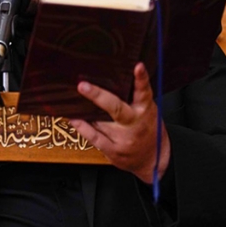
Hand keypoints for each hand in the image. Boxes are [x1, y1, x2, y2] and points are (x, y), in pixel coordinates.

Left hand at [68, 62, 170, 183]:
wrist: (154, 160)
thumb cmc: (149, 130)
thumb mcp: (148, 111)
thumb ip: (135, 98)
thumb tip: (111, 80)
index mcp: (146, 110)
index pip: (144, 92)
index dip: (141, 79)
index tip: (138, 66)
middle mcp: (134, 124)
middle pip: (116, 108)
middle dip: (98, 96)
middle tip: (83, 86)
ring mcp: (123, 139)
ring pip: (100, 122)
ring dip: (85, 111)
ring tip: (72, 99)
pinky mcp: (114, 151)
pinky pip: (94, 137)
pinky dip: (82, 127)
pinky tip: (74, 119)